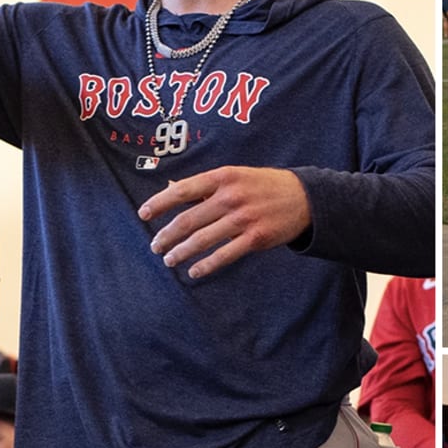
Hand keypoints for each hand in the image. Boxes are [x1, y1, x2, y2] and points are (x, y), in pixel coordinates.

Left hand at [139, 166, 312, 278]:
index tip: (143, 215)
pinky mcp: (255, 238)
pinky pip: (224, 255)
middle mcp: (231, 197)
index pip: (182, 191)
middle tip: (155, 246)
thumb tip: (170, 189)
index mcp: (222, 177)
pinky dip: (206, 266)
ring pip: (202, 240)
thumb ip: (204, 185)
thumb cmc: (263, 185)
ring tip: (170, 259)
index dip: (159, 203)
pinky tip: (194, 272)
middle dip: (167, 235)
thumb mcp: (234, 176)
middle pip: (188, 220)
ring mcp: (243, 219)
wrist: (303, 197)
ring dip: (181, 252)